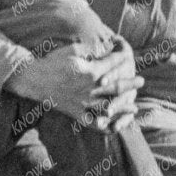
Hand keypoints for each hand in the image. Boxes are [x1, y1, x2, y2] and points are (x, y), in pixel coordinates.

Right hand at [8, 43, 138, 129]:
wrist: (33, 78)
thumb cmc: (53, 61)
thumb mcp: (73, 50)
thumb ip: (93, 50)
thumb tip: (108, 47)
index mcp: (91, 72)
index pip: (113, 64)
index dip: (122, 57)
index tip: (128, 53)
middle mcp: (90, 89)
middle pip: (116, 87)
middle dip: (130, 84)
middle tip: (141, 82)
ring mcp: (84, 104)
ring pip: (110, 107)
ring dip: (124, 108)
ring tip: (134, 107)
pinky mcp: (76, 113)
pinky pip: (93, 123)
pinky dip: (105, 126)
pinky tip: (114, 127)